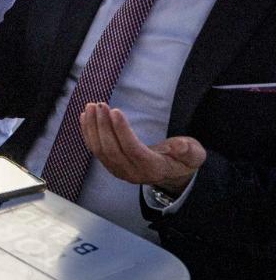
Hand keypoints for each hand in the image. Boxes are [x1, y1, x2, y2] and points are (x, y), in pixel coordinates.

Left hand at [79, 102, 205, 196]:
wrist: (172, 174)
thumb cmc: (183, 160)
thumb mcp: (194, 154)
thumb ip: (189, 151)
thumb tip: (179, 146)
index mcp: (153, 168)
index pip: (132, 149)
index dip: (122, 130)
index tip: (114, 111)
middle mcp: (132, 172)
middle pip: (112, 149)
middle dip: (103, 126)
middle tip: (100, 105)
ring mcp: (119, 170)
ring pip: (100, 150)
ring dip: (92, 128)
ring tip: (91, 107)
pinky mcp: (110, 165)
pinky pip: (95, 150)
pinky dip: (88, 133)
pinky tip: (85, 118)